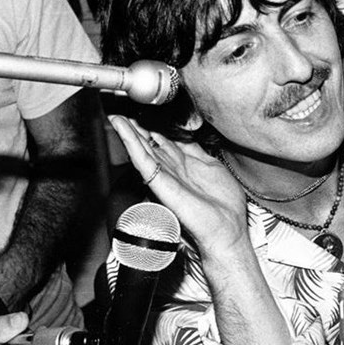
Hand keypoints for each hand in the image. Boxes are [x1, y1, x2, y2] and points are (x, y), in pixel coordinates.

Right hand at [107, 115, 246, 248]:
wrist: (226, 229)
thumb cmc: (225, 206)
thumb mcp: (214, 167)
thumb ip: (198, 152)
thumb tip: (188, 136)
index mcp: (187, 165)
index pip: (167, 142)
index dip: (156, 127)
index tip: (147, 115)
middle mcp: (174, 170)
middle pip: (152, 144)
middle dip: (138, 129)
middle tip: (124, 114)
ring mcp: (167, 177)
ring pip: (144, 150)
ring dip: (129, 134)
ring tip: (117, 119)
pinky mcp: (162, 183)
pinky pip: (143, 161)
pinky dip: (132, 145)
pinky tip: (124, 131)